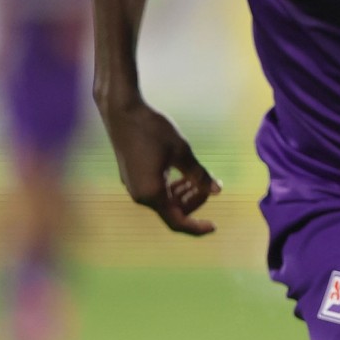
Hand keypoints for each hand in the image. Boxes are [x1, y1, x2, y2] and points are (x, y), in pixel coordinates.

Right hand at [100, 100, 221, 234]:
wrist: (123, 112)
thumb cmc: (153, 130)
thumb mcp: (182, 151)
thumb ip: (199, 174)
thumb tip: (217, 191)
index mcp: (151, 193)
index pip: (177, 221)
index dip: (196, 227)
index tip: (214, 226)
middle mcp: (139, 195)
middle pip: (172, 211)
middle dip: (194, 202)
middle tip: (210, 184)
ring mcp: (134, 186)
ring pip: (164, 201)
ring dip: (183, 194)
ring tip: (198, 178)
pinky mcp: (132, 176)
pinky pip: (155, 191)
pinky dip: (172, 187)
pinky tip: (183, 174)